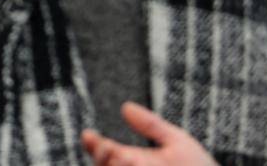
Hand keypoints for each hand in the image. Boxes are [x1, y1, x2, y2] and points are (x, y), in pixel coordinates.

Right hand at [81, 102, 217, 165]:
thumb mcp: (177, 143)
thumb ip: (151, 125)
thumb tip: (126, 107)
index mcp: (134, 161)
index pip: (105, 152)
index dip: (94, 144)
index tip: (89, 135)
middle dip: (102, 158)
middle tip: (107, 150)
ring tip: (122, 157)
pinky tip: (133, 163)